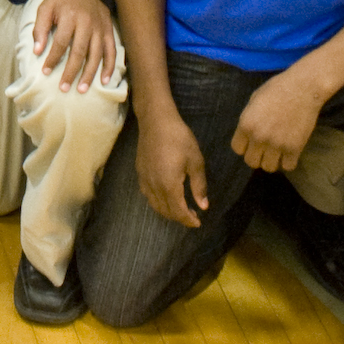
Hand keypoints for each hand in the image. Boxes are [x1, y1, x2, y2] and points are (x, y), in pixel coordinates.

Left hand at [32, 0, 119, 90]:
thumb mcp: (46, 7)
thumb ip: (40, 28)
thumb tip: (37, 51)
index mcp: (70, 17)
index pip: (61, 43)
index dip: (52, 58)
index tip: (45, 72)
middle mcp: (87, 24)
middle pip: (79, 52)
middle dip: (71, 72)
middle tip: (63, 88)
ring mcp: (100, 28)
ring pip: (96, 55)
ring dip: (89, 74)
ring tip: (82, 89)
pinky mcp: (109, 31)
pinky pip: (111, 51)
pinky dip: (109, 67)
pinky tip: (104, 80)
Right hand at [136, 109, 209, 226]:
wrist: (156, 120)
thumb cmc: (179, 138)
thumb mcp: (195, 161)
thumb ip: (199, 186)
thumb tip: (203, 206)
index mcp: (169, 185)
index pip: (178, 211)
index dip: (188, 220)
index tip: (198, 223)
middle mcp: (154, 186)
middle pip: (166, 211)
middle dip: (179, 218)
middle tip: (192, 216)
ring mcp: (145, 179)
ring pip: (155, 205)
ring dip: (168, 212)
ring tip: (180, 209)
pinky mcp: (140, 172)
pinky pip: (147, 195)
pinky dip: (157, 202)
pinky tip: (165, 196)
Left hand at [229, 66, 324, 173]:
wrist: (302, 88)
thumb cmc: (277, 89)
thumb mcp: (254, 101)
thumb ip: (249, 119)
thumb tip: (247, 135)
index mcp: (246, 124)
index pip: (237, 149)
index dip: (244, 146)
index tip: (251, 143)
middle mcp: (259, 137)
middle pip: (251, 162)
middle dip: (257, 156)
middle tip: (265, 149)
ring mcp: (277, 144)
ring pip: (268, 168)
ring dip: (272, 161)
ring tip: (277, 152)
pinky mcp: (294, 148)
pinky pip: (288, 167)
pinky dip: (288, 162)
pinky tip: (289, 153)